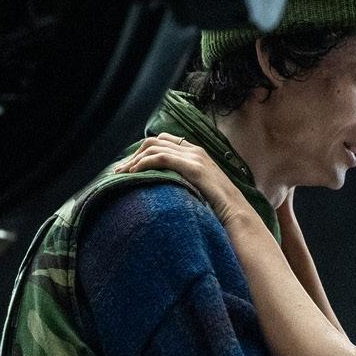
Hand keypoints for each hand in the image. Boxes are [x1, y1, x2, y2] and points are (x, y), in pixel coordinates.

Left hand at [114, 134, 248, 224]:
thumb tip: (161, 187)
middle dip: (133, 155)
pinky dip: (144, 163)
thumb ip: (182, 181)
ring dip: (134, 160)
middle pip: (153, 141)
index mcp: (195, 152)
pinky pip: (161, 158)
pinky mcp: (194, 167)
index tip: (128, 168)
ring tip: (121, 175)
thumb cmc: (217, 208)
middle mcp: (194, 149)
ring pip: (154, 147)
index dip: (141, 152)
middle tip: (119, 172)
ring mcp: (194, 156)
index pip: (161, 141)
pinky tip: (134, 174)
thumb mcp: (197, 189)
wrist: (237, 215)